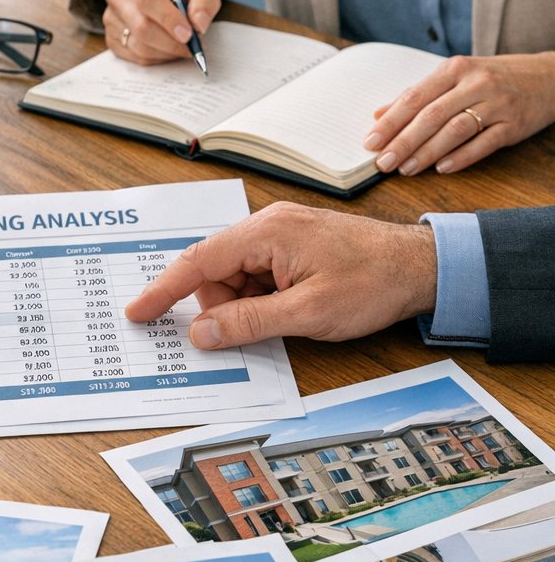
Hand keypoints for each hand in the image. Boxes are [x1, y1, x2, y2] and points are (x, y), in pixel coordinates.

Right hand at [103, 0, 220, 63]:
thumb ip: (205, 1)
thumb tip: (199, 24)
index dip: (168, 19)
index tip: (188, 34)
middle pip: (142, 27)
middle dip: (171, 42)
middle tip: (191, 47)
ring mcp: (111, 19)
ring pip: (139, 47)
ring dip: (166, 53)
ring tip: (183, 48)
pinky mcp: (111, 39)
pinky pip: (136, 58)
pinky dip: (157, 59)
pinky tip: (168, 50)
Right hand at [124, 202, 436, 348]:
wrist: (423, 268)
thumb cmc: (374, 281)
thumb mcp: (307, 312)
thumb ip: (248, 323)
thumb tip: (201, 333)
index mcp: (266, 233)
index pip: (197, 261)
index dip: (163, 290)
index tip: (138, 312)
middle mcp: (267, 228)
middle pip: (215, 273)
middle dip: (222, 308)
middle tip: (249, 333)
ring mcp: (279, 237)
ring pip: (235, 280)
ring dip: (246, 307)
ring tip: (286, 320)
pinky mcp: (291, 250)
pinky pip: (256, 279)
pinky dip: (260, 302)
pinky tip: (286, 314)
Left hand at [364, 52, 554, 175]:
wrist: (550, 76)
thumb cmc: (493, 79)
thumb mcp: (455, 78)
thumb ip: (417, 96)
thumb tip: (379, 115)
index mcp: (454, 69)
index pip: (414, 97)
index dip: (390, 122)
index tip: (370, 142)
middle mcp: (475, 83)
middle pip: (431, 116)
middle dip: (403, 142)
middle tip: (382, 163)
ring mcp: (497, 103)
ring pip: (455, 130)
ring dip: (427, 153)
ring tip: (405, 170)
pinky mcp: (514, 124)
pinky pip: (484, 143)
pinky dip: (461, 157)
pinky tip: (442, 169)